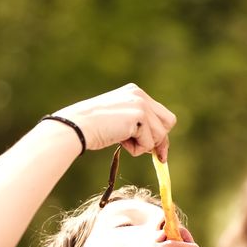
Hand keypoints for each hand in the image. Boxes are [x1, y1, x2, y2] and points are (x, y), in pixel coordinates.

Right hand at [54, 83, 175, 158]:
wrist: (77, 126)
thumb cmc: (92, 128)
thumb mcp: (118, 121)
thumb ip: (137, 125)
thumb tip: (158, 146)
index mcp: (134, 93)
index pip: (160, 114)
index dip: (160, 134)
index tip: (158, 153)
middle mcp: (140, 94)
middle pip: (168, 122)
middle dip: (161, 141)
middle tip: (152, 154)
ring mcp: (141, 103)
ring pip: (160, 135)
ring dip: (143, 146)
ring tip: (122, 141)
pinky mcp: (140, 115)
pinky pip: (149, 142)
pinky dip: (136, 149)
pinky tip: (119, 140)